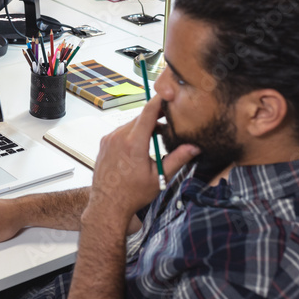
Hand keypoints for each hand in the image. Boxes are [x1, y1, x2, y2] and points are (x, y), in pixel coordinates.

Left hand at [89, 96, 198, 220]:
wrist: (107, 205)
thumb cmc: (132, 194)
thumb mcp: (159, 178)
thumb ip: (178, 159)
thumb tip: (195, 147)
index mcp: (134, 144)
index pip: (148, 113)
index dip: (159, 101)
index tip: (168, 94)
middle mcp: (119, 137)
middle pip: (141, 118)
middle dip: (155, 118)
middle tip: (168, 123)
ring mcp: (109, 139)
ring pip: (130, 124)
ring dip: (143, 127)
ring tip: (155, 138)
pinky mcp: (104, 143)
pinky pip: (121, 131)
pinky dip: (132, 133)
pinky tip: (139, 146)